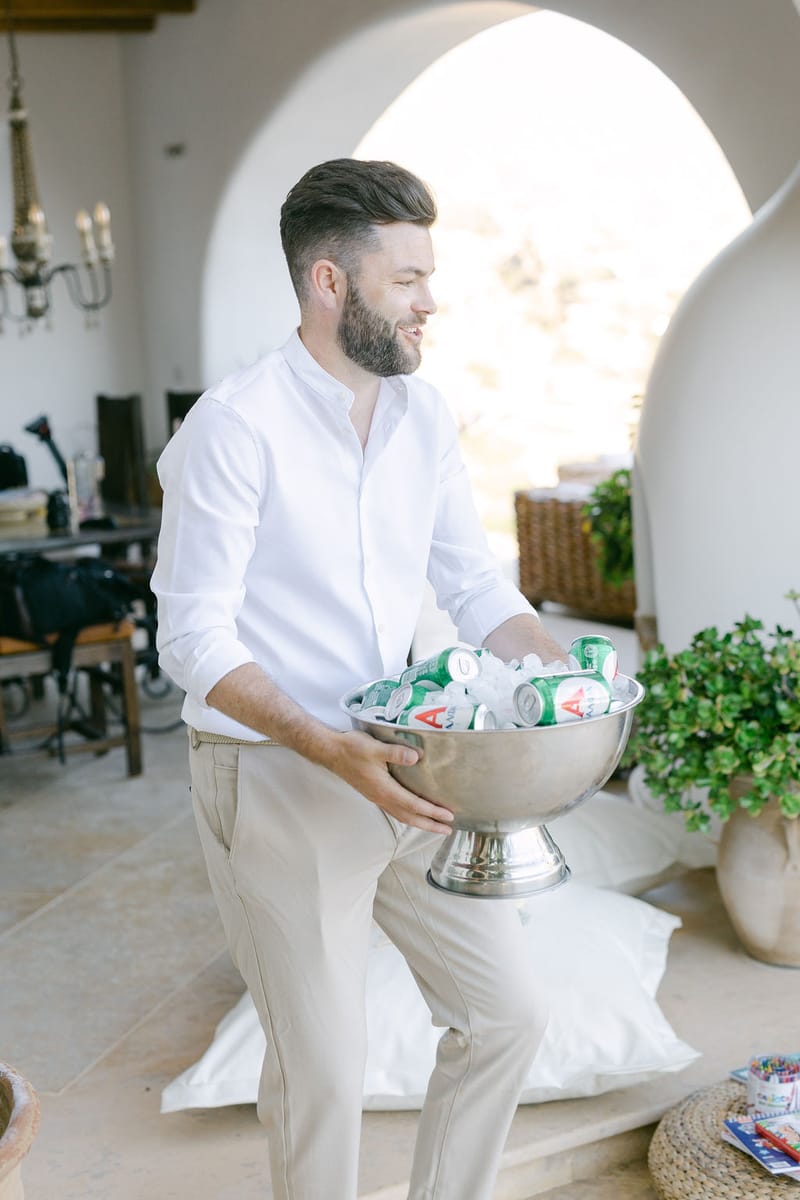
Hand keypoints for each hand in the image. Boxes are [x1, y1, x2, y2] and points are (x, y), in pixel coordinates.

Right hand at [326, 730, 453, 833]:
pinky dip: (408, 815)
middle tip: (448, 830)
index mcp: (384, 789)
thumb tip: (417, 758)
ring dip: (420, 823)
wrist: (331, 752)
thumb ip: (396, 753)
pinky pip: (395, 810)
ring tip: (435, 826)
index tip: (448, 816)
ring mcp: (376, 797)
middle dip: (430, 824)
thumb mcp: (375, 748)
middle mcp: (381, 798)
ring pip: (402, 816)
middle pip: (410, 817)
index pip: (414, 805)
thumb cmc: (352, 749)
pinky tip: (412, 813)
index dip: (432, 812)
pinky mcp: (373, 793)